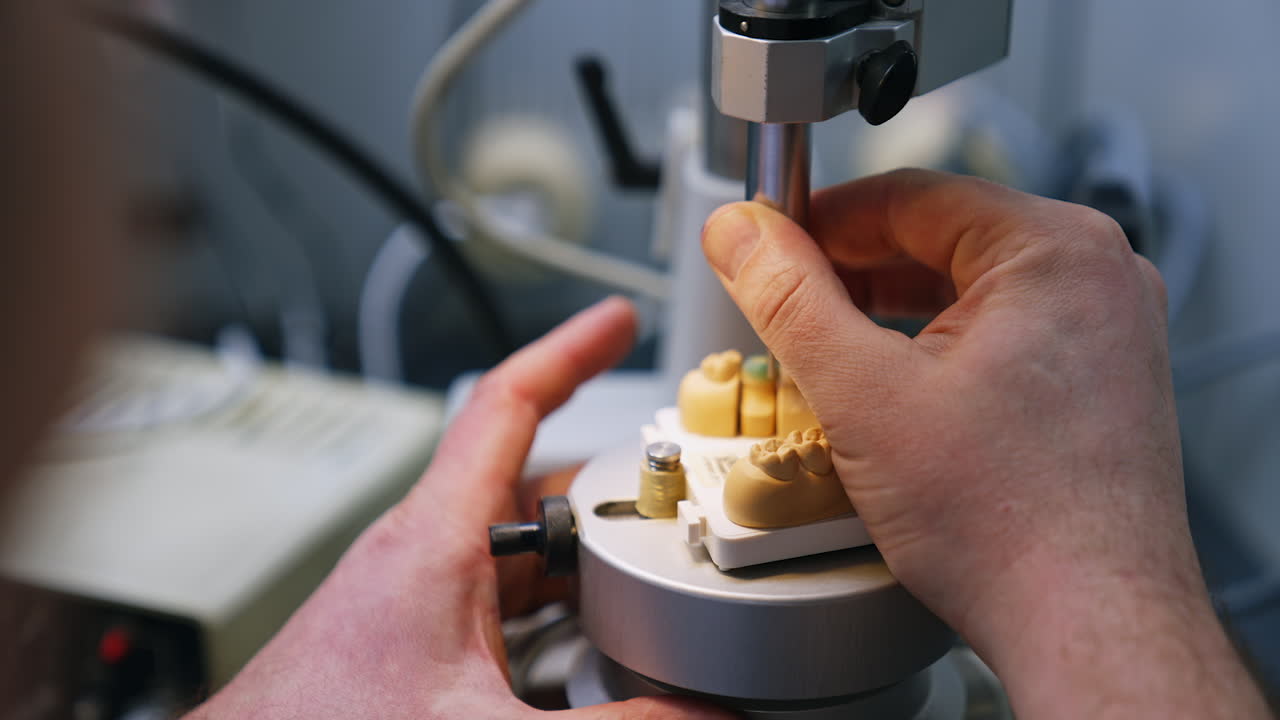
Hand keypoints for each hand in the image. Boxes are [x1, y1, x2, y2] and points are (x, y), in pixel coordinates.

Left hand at [188, 298, 733, 719]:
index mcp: (435, 539)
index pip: (507, 405)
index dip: (568, 350)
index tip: (615, 319)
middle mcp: (428, 555)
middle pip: (538, 488)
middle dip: (611, 487)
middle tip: (677, 498)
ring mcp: (423, 598)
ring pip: (525, 552)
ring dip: (586, 561)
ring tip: (651, 581)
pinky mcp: (420, 640)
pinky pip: (506, 602)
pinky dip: (556, 612)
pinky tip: (592, 652)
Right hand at [702, 170, 1268, 718]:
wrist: (1087, 626)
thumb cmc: (1014, 527)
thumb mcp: (864, 393)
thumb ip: (787, 297)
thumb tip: (740, 233)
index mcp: (1056, 251)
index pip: (907, 196)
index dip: (818, 219)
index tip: (765, 244)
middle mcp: (1097, 280)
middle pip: (937, 240)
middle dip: (849, 273)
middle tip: (782, 304)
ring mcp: (1106, 334)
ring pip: (966, 292)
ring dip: (887, 313)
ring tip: (825, 353)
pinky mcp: (1098, 384)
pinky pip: (999, 336)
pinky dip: (933, 350)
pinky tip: (889, 389)